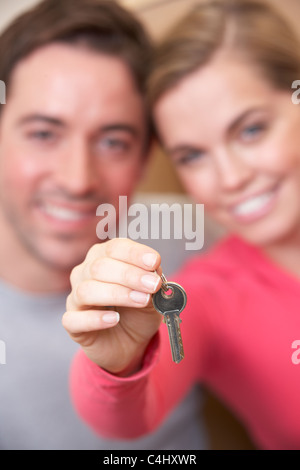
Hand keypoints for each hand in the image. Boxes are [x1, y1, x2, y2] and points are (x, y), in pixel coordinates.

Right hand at [62, 238, 162, 375]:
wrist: (130, 343)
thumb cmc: (138, 311)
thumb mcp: (152, 294)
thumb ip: (152, 280)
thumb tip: (154, 269)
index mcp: (104, 257)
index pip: (115, 248)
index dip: (135, 254)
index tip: (155, 262)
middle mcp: (85, 273)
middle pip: (100, 267)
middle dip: (129, 275)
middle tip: (153, 285)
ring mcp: (76, 298)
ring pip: (86, 290)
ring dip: (117, 294)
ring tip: (141, 300)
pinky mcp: (72, 324)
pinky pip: (75, 319)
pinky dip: (95, 319)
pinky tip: (115, 319)